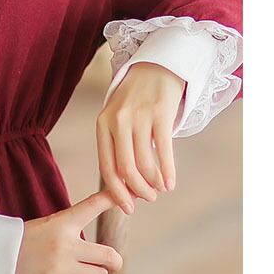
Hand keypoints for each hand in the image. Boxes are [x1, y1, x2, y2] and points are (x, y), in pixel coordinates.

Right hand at [14, 190, 122, 273]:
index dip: (113, 198)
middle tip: (107, 262)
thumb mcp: (48, 225)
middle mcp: (65, 243)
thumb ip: (72, 227)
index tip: (132, 195)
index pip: (92, 205)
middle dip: (112, 261)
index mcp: (62, 222)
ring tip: (80, 273)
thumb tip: (98, 231)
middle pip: (111, 256)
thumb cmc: (24, 242)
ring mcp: (60, 266)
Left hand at [96, 62, 184, 213]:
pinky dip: (168, 172)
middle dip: (137, 191)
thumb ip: (117, 145)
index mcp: (103, 124)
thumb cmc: (135, 99)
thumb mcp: (117, 118)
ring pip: (144, 163)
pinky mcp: (160, 114)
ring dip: (153, 183)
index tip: (126, 207)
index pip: (106, 166)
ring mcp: (139, 117)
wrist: (155, 66)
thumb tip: (123, 183)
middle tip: (147, 200)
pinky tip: (171, 184)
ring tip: (160, 190)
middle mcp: (118, 121)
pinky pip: (164, 150)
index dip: (116, 190)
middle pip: (125, 169)